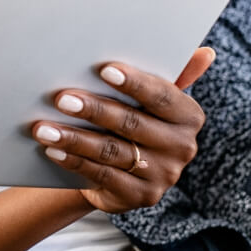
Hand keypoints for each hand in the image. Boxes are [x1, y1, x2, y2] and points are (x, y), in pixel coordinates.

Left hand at [29, 48, 214, 212]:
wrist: (122, 169)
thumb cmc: (135, 119)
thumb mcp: (151, 98)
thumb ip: (173, 75)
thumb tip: (206, 53)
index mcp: (188, 117)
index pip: (161, 96)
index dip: (134, 83)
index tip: (104, 69)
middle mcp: (182, 148)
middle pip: (132, 124)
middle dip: (94, 110)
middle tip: (62, 98)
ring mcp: (163, 175)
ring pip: (112, 152)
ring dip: (74, 138)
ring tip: (44, 128)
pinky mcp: (141, 197)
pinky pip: (101, 175)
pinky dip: (74, 161)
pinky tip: (52, 150)